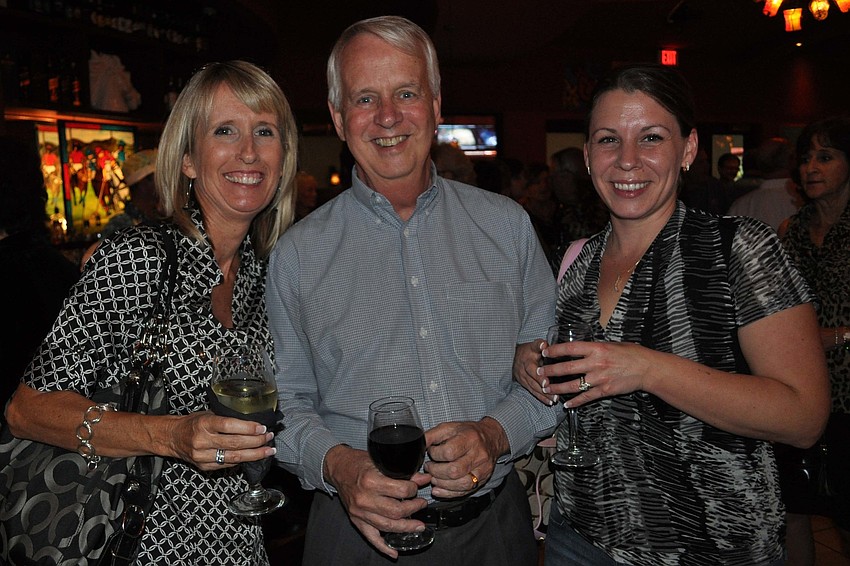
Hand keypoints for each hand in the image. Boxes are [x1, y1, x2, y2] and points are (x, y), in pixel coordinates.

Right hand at [165, 411, 274, 470]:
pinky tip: (254, 457)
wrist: (173, 437)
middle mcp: (203, 440)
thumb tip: (251, 420)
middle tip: (269, 437)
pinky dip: (243, 460)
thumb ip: (226, 417)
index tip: (262, 428)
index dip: (248, 428)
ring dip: (255, 454)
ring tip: (268, 450)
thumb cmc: (193, 423)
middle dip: (256, 441)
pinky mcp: (205, 466)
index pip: (230, 426)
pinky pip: (228, 464)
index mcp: (204, 423)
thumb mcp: (208, 414)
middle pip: (235, 443)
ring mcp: (203, 456)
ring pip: (234, 457)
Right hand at [324, 445, 429, 558]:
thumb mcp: (380, 462)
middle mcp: (365, 499)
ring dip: (406, 527)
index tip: (417, 487)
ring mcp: (360, 512)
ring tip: (417, 525)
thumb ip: (401, 471)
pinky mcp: (357, 521)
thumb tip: (422, 478)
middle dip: (414, 508)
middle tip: (421, 504)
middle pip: (397, 511)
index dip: (413, 489)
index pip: (401, 491)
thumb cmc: (358, 463)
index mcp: (371, 481)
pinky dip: (384, 547)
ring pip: (388, 526)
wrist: (338, 468)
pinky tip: (394, 552)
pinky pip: (371, 538)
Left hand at [424, 417, 507, 498]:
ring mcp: (482, 470)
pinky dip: (448, 493)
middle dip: (436, 471)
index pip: (449, 452)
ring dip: (442, 483)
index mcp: (470, 438)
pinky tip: (439, 489)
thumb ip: (433, 435)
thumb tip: (420, 444)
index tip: (431, 452)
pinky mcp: (482, 481)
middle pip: (454, 471)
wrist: (491, 439)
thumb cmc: (469, 433)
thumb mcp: (450, 427)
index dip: (435, 454)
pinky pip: (465, 492)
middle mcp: (479, 455)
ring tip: (434, 477)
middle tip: (429, 467)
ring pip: (460, 484)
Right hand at [514, 340, 556, 404]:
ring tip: (554, 398)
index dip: (537, 366)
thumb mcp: (533, 345)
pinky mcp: (524, 384)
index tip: (543, 374)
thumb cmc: (527, 352)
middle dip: (540, 381)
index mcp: (528, 357)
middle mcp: (524, 368)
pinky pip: (533, 392)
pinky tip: (549, 402)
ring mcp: (523, 377)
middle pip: (532, 375)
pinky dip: (541, 398)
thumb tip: (544, 344)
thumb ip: (539, 345)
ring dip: (544, 393)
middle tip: (548, 386)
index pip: (531, 364)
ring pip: (533, 386)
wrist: (512, 359)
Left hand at [537, 340, 651, 406]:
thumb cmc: (631, 353)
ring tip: (546, 388)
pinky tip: (566, 404)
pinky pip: (585, 397)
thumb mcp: (610, 344)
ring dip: (557, 388)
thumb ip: (594, 347)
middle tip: (538, 372)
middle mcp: (595, 363)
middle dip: (549, 371)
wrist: (647, 368)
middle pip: (566, 368)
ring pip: (572, 385)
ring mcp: (599, 378)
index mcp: (596, 348)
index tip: (544, 351)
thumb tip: (579, 348)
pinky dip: (574, 402)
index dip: (554, 350)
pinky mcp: (604, 391)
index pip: (569, 348)